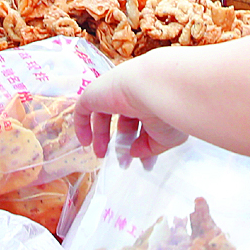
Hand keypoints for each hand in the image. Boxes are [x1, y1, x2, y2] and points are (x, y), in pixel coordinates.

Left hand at [74, 61, 188, 163]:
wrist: (156, 87)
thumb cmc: (167, 110)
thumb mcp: (166, 138)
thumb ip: (149, 147)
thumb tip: (134, 152)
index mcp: (152, 100)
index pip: (144, 122)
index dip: (143, 143)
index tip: (144, 162)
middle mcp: (133, 95)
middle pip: (124, 119)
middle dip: (122, 141)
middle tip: (122, 161)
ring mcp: (113, 92)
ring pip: (103, 114)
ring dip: (101, 136)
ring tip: (101, 154)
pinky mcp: (95, 93)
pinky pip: (83, 109)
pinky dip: (82, 125)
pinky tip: (86, 143)